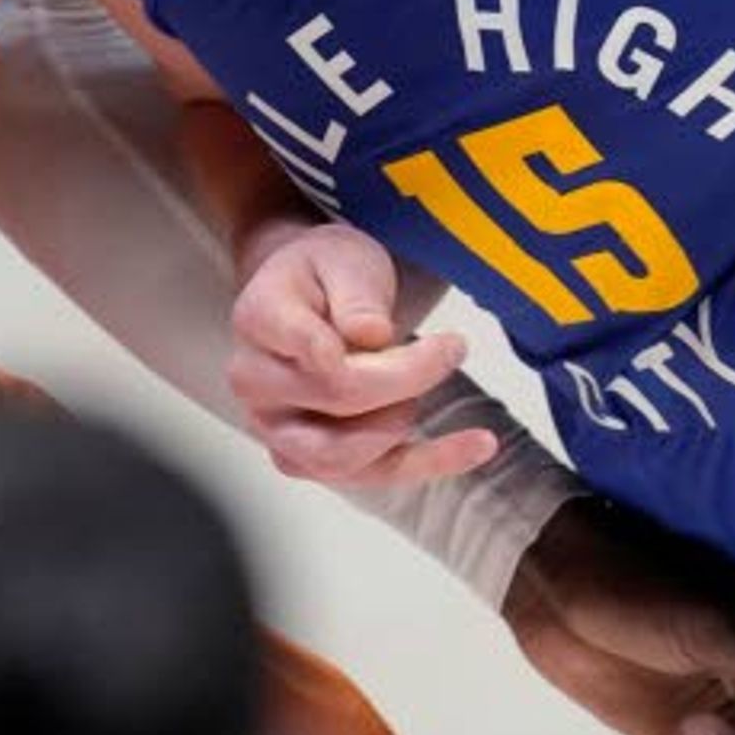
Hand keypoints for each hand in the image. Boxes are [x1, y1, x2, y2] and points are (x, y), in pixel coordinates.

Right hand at [221, 216, 493, 487]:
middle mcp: (255, 382)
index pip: (318, 352)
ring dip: (403, 423)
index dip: (387, 358)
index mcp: (259, 320)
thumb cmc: (326, 272)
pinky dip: (426, 463)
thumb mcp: (346, 259)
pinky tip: (479, 445)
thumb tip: (371, 334)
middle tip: (451, 349)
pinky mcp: (307, 457)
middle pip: (338, 400)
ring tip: (430, 377)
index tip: (448, 341)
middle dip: (409, 380)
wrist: (307, 294)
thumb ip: (356, 295)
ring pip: (343, 456)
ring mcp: (274, 427)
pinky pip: (368, 475)